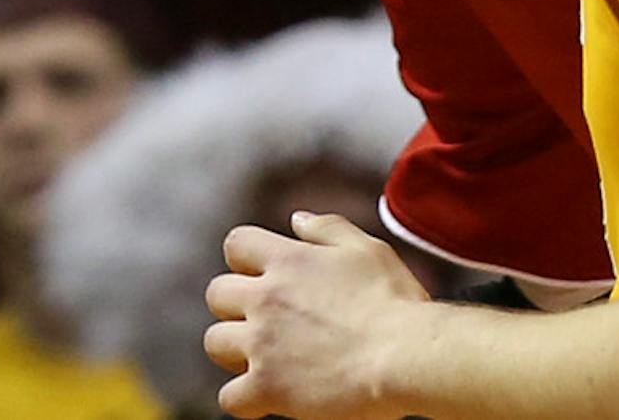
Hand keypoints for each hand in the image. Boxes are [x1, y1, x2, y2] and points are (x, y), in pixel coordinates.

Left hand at [204, 214, 428, 419]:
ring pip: (214, 342)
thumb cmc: (393, 301)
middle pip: (216, 294)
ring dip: (234, 350)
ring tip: (262, 358)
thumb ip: (325, 228)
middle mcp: (266, 298)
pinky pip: (229, 397)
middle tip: (262, 322)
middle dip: (234, 306)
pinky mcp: (269, 388)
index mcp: (287, 260)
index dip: (245, 259)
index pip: (236, 244)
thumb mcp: (365, 248)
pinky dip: (243, 399)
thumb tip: (295, 219)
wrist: (404, 355)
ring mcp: (263, 344)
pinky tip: (265, 397)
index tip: (263, 275)